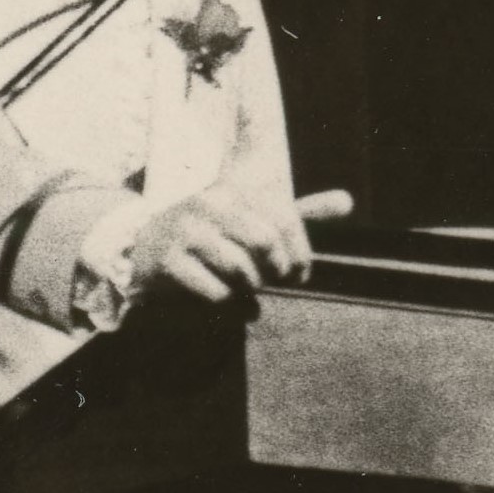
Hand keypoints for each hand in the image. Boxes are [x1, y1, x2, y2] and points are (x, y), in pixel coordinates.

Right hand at [129, 186, 352, 303]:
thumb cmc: (213, 238)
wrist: (144, 253)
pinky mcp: (168, 262)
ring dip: (248, 288)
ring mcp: (185, 232)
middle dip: (274, 271)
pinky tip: (221, 298)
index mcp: (233, 189)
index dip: (299, 252)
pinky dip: (227, 303)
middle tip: (271, 282)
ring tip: (242, 286)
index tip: (298, 272)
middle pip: (265, 243)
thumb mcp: (253, 220)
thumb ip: (298, 214)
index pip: (284, 219)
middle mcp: (208, 203)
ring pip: (243, 270)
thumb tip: (349, 201)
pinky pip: (218, 292)